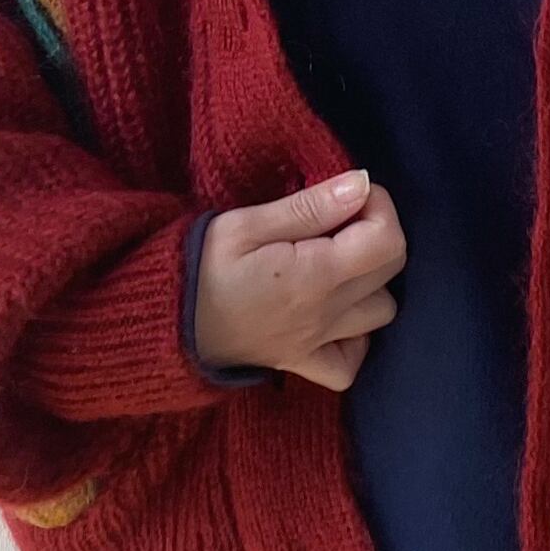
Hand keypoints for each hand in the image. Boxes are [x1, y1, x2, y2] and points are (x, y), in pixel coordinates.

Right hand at [194, 168, 406, 391]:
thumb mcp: (247, 224)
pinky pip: (349, 365)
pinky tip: (337, 317)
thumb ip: (310, 207)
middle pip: (390, 272)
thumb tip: (362, 185)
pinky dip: (355, 341)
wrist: (159, 322)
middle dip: (377, 234)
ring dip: (370, 284)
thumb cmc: (197, 265)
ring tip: (337, 263)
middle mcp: (327, 313)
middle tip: (339, 220)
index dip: (380, 207)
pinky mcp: (300, 363)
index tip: (350, 194)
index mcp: (316, 274)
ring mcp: (316, 342)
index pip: (388, 241)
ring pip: (381, 314)